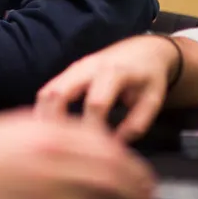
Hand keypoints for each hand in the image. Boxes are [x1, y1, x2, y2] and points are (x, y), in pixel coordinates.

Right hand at [0, 111, 154, 198]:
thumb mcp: (12, 128)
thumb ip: (47, 133)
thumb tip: (77, 144)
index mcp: (47, 129)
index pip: (106, 144)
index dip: (128, 160)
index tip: (137, 170)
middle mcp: (54, 152)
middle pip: (113, 169)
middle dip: (137, 183)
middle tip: (147, 194)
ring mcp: (48, 181)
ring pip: (103, 192)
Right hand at [34, 35, 178, 140]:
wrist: (143, 49)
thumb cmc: (149, 76)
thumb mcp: (153, 100)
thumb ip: (137, 122)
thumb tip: (115, 145)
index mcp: (114, 72)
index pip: (96, 103)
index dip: (93, 127)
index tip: (94, 149)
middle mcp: (89, 66)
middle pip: (61, 93)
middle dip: (56, 120)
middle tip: (56, 146)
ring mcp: (75, 67)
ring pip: (49, 90)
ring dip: (44, 114)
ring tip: (45, 139)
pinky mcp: (68, 71)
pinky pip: (49, 89)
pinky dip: (44, 108)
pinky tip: (45, 126)